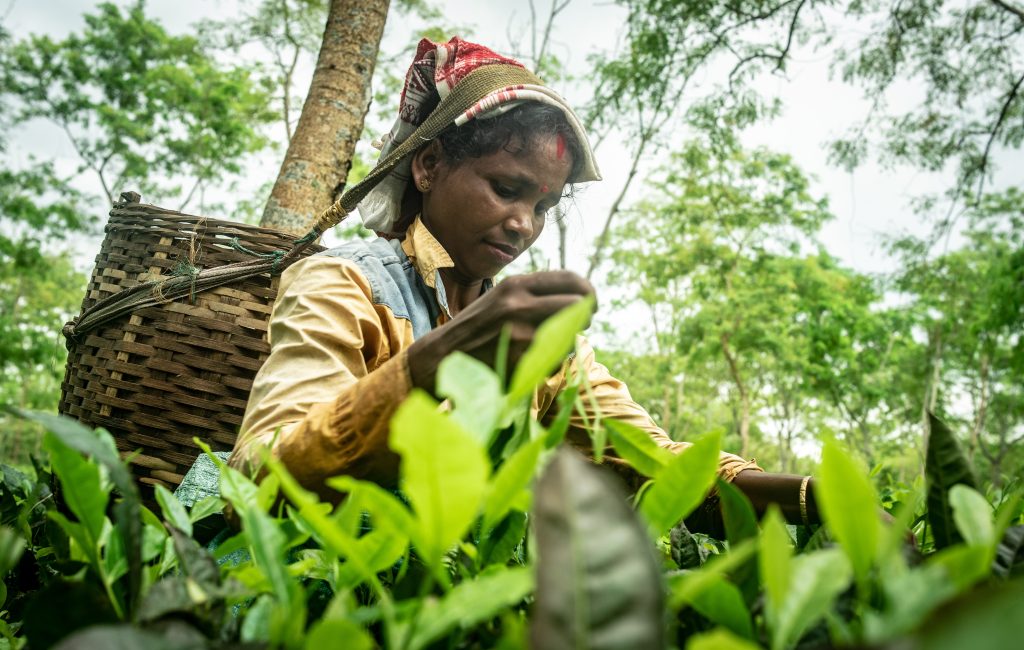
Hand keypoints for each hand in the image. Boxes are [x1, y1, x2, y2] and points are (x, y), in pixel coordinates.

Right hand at [407, 270, 594, 392]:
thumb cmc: (478, 327)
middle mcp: (520, 303)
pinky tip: (535, 363)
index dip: (587, 291)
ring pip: (570, 334)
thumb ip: (534, 295)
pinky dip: (552, 363)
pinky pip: (555, 360)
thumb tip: (577, 298)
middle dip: (585, 317)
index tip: (591, 303)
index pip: (570, 279)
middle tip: (582, 326)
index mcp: (517, 285)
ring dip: (568, 342)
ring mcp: (520, 332)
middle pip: (578, 305)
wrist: (443, 356)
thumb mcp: (502, 298)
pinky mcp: (520, 359)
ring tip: (551, 346)